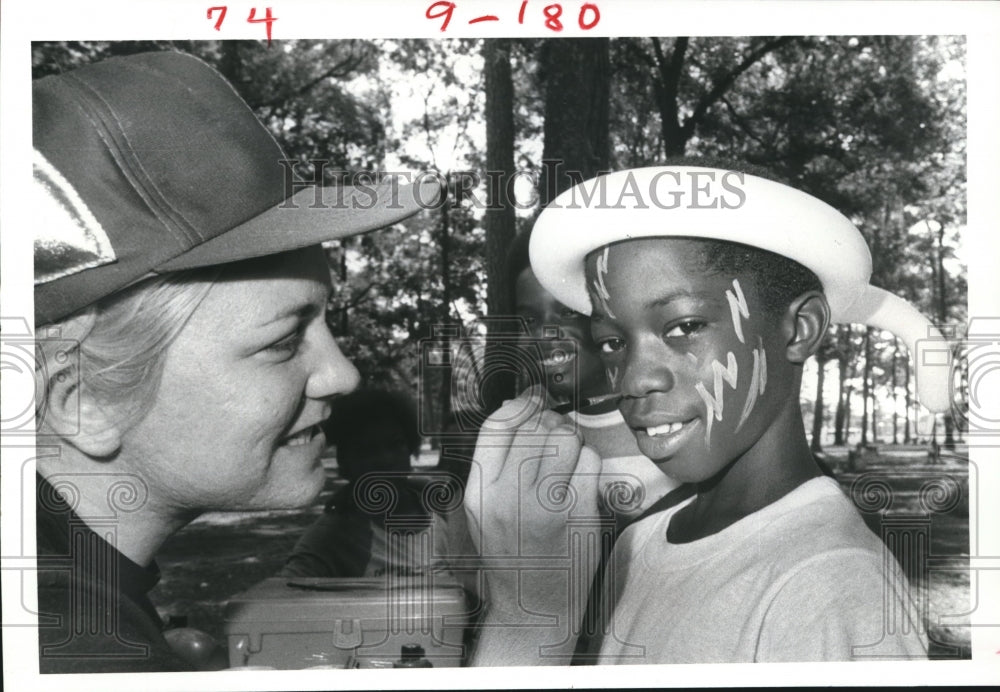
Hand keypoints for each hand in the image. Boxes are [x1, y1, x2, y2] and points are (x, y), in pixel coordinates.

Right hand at [464, 387, 602, 664]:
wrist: (534, 607)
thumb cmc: (512, 552)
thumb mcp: (483, 509)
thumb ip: (494, 462)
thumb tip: (518, 407)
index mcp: (479, 493)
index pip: (496, 426)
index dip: (519, 404)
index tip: (534, 399)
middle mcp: (508, 497)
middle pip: (534, 427)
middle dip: (550, 421)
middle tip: (555, 434)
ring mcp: (546, 506)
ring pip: (565, 438)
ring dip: (572, 438)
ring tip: (568, 455)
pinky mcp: (580, 514)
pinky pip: (590, 462)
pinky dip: (590, 461)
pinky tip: (581, 478)